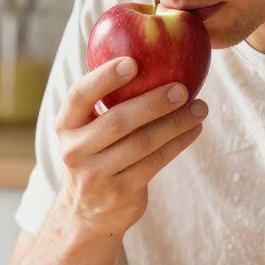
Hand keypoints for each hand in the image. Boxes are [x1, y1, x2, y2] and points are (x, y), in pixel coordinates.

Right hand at [54, 57, 207, 236]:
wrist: (88, 213)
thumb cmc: (95, 154)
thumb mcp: (86, 129)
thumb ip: (105, 99)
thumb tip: (146, 51)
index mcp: (64, 125)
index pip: (79, 95)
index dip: (104, 77)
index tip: (133, 61)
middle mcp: (75, 150)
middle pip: (118, 121)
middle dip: (154, 102)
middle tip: (183, 87)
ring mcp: (97, 174)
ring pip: (143, 143)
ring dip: (176, 123)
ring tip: (200, 108)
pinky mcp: (121, 192)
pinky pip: (156, 162)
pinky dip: (178, 142)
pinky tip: (194, 129)